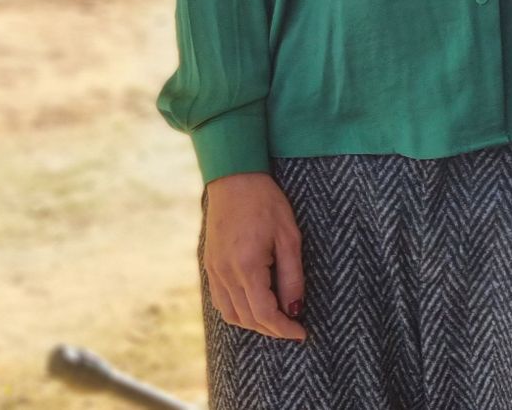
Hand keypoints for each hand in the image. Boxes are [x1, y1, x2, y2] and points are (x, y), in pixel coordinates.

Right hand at [203, 171, 308, 340]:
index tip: (301, 333)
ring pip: (232, 315)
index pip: (265, 314)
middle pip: (248, 319)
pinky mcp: (209, 266)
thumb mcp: (288, 235)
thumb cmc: (266, 202)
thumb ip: (292, 275)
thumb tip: (295, 308)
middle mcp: (225, 274)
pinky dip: (238, 313)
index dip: (284, 329)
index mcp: (246, 266)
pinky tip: (254, 306)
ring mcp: (213, 272)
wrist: (234, 179)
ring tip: (277, 319)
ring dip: (254, 324)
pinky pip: (221, 302)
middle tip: (293, 328)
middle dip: (272, 329)